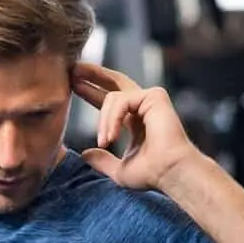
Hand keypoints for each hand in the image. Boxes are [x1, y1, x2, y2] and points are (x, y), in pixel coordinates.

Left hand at [72, 63, 202, 190]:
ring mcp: (150, 99)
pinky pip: (121, 101)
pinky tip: (111, 137)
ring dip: (103, 122)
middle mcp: (143, 107)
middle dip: (93, 75)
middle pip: (115, 82)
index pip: (110, 101)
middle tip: (73, 69)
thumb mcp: (118, 169)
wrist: (170, 172)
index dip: (92, 93)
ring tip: (105, 142)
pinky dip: (112, 119)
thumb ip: (102, 160)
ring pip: (112, 98)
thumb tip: (85, 153)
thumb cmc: (151, 173)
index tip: (75, 87)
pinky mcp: (154, 96)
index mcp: (136, 121)